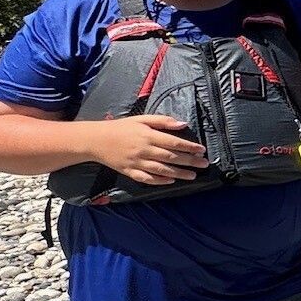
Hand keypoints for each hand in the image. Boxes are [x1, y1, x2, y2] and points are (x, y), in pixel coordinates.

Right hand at [90, 114, 207, 185]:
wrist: (96, 140)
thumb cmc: (121, 127)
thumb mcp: (141, 119)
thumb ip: (162, 121)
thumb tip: (183, 124)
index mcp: (148, 135)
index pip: (173, 142)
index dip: (189, 147)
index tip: (202, 150)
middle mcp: (143, 150)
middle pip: (170, 157)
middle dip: (189, 161)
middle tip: (204, 164)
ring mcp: (136, 162)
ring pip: (161, 170)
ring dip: (179, 173)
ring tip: (193, 176)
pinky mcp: (129, 171)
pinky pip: (146, 178)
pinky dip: (159, 181)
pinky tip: (170, 181)